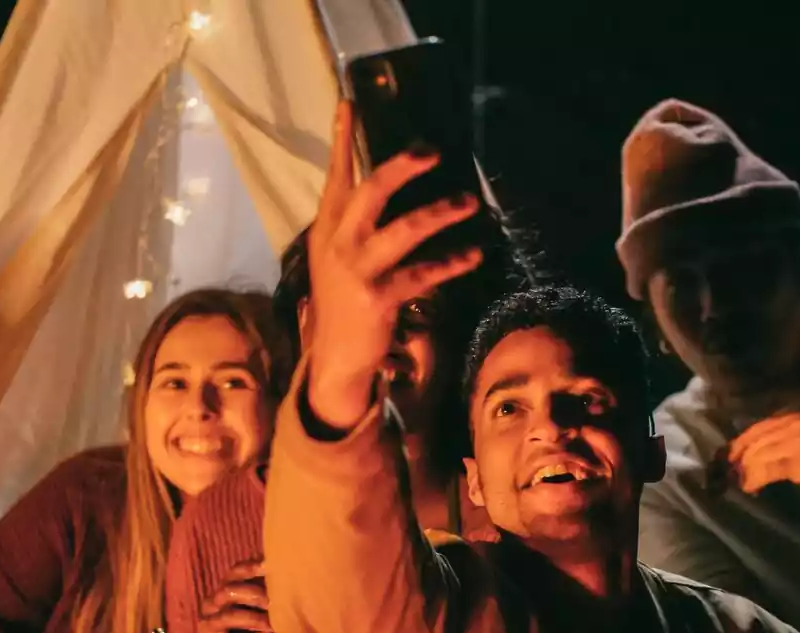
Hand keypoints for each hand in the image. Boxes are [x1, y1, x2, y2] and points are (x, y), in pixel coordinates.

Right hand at [198, 561, 274, 632]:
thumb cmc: (251, 629)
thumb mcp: (259, 609)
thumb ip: (267, 591)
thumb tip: (289, 571)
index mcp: (223, 590)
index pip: (234, 573)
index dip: (250, 568)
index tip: (270, 566)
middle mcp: (211, 606)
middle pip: (228, 592)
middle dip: (253, 595)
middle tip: (274, 602)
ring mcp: (208, 628)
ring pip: (228, 617)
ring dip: (253, 619)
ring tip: (273, 625)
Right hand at [305, 101, 482, 429]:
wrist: (335, 359)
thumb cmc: (343, 303)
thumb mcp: (336, 259)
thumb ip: (353, 226)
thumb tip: (384, 186)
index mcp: (326, 230)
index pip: (335, 178)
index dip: (342, 141)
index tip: (349, 105)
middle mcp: (338, 245)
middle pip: (370, 193)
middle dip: (401, 167)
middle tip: (432, 151)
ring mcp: (357, 271)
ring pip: (404, 230)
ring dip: (441, 212)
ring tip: (469, 202)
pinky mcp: (379, 298)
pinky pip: (424, 272)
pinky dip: (452, 261)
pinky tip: (473, 253)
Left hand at [713, 412, 799, 510]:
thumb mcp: (793, 454)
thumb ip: (769, 450)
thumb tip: (730, 461)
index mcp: (789, 417)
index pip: (751, 432)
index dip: (731, 449)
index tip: (714, 466)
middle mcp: (792, 420)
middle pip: (750, 442)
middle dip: (730, 462)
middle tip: (715, 481)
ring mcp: (797, 434)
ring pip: (756, 455)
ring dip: (740, 474)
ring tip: (729, 488)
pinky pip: (767, 467)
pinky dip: (754, 479)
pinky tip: (749, 489)